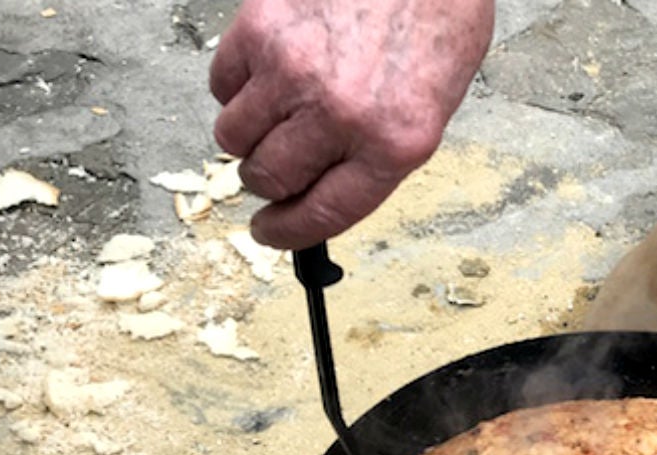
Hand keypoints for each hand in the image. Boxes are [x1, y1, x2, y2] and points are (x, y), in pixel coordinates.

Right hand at [209, 0, 493, 248]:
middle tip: (274, 164)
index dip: (289, 231)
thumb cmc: (435, 20)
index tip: (270, 231)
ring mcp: (293, 71)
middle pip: (268, 178)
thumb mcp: (433, 103)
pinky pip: (221, 83)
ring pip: (232, 136)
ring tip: (274, 111)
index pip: (324, 213)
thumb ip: (381, 149)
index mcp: (395, 144)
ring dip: (246, 134)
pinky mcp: (258, 29)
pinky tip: (267, 69)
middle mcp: (341, 115)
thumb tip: (326, 186)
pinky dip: (235, 85)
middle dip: (266, 180)